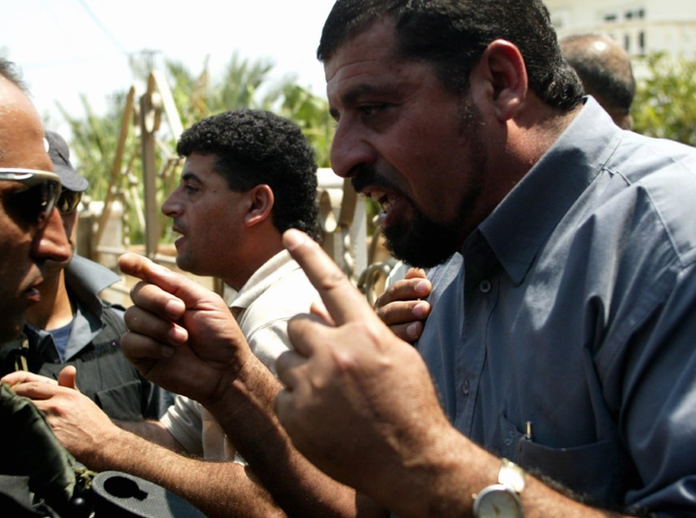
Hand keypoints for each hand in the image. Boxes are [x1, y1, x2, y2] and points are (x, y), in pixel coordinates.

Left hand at [0, 366, 123, 470]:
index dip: (12, 383)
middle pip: (21, 397)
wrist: (105, 445)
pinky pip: (24, 431)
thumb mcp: (82, 400)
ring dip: (4, 413)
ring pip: (20, 412)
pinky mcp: (49, 438)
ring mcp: (51, 421)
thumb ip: (69, 385)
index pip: (31, 383)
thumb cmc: (93, 423)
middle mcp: (56, 404)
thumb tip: (67, 369)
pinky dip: (12, 430)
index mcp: (64, 392)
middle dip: (1, 397)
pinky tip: (2, 431)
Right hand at [117, 253, 253, 405]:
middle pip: (138, 292)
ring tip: (182, 339)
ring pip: (131, 317)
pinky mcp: (141, 355)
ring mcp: (147, 333)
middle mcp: (156, 311)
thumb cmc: (220, 336)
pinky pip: (129, 342)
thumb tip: (150, 269)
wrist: (225, 371)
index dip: (135, 266)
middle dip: (157, 300)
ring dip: (158, 327)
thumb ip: (178, 285)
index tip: (125, 262)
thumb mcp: (205, 302)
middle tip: (179, 312)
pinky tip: (170, 353)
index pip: (149, 276)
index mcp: (172, 295)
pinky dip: (150, 345)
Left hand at [274, 230, 450, 499]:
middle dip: (309, 341)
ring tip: (332, 398)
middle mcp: (336, 352)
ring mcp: (313, 384)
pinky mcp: (296, 414)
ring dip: (302, 373)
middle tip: (330, 365)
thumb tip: (316, 308)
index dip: (309, 255)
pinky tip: (324, 420)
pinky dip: (298, 406)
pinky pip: (283, 395)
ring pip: (286, 360)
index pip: (332, 283)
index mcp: (365, 332)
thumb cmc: (411, 407)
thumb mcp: (396, 357)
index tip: (291, 234)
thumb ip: (357, 329)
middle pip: (297, 325)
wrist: (412, 462)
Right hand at [374, 267, 431, 342]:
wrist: (401, 348)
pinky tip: (414, 341)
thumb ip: (415, 285)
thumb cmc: (412, 317)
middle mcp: (380, 315)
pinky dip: (402, 343)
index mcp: (387, 300)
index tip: (427, 286)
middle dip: (408, 308)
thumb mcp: (413, 299)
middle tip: (425, 308)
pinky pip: (390, 348)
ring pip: (389, 329)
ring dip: (405, 328)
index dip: (410, 287)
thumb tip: (418, 271)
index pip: (396, 290)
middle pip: (391, 310)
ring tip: (419, 327)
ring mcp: (381, 334)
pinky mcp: (384, 351)